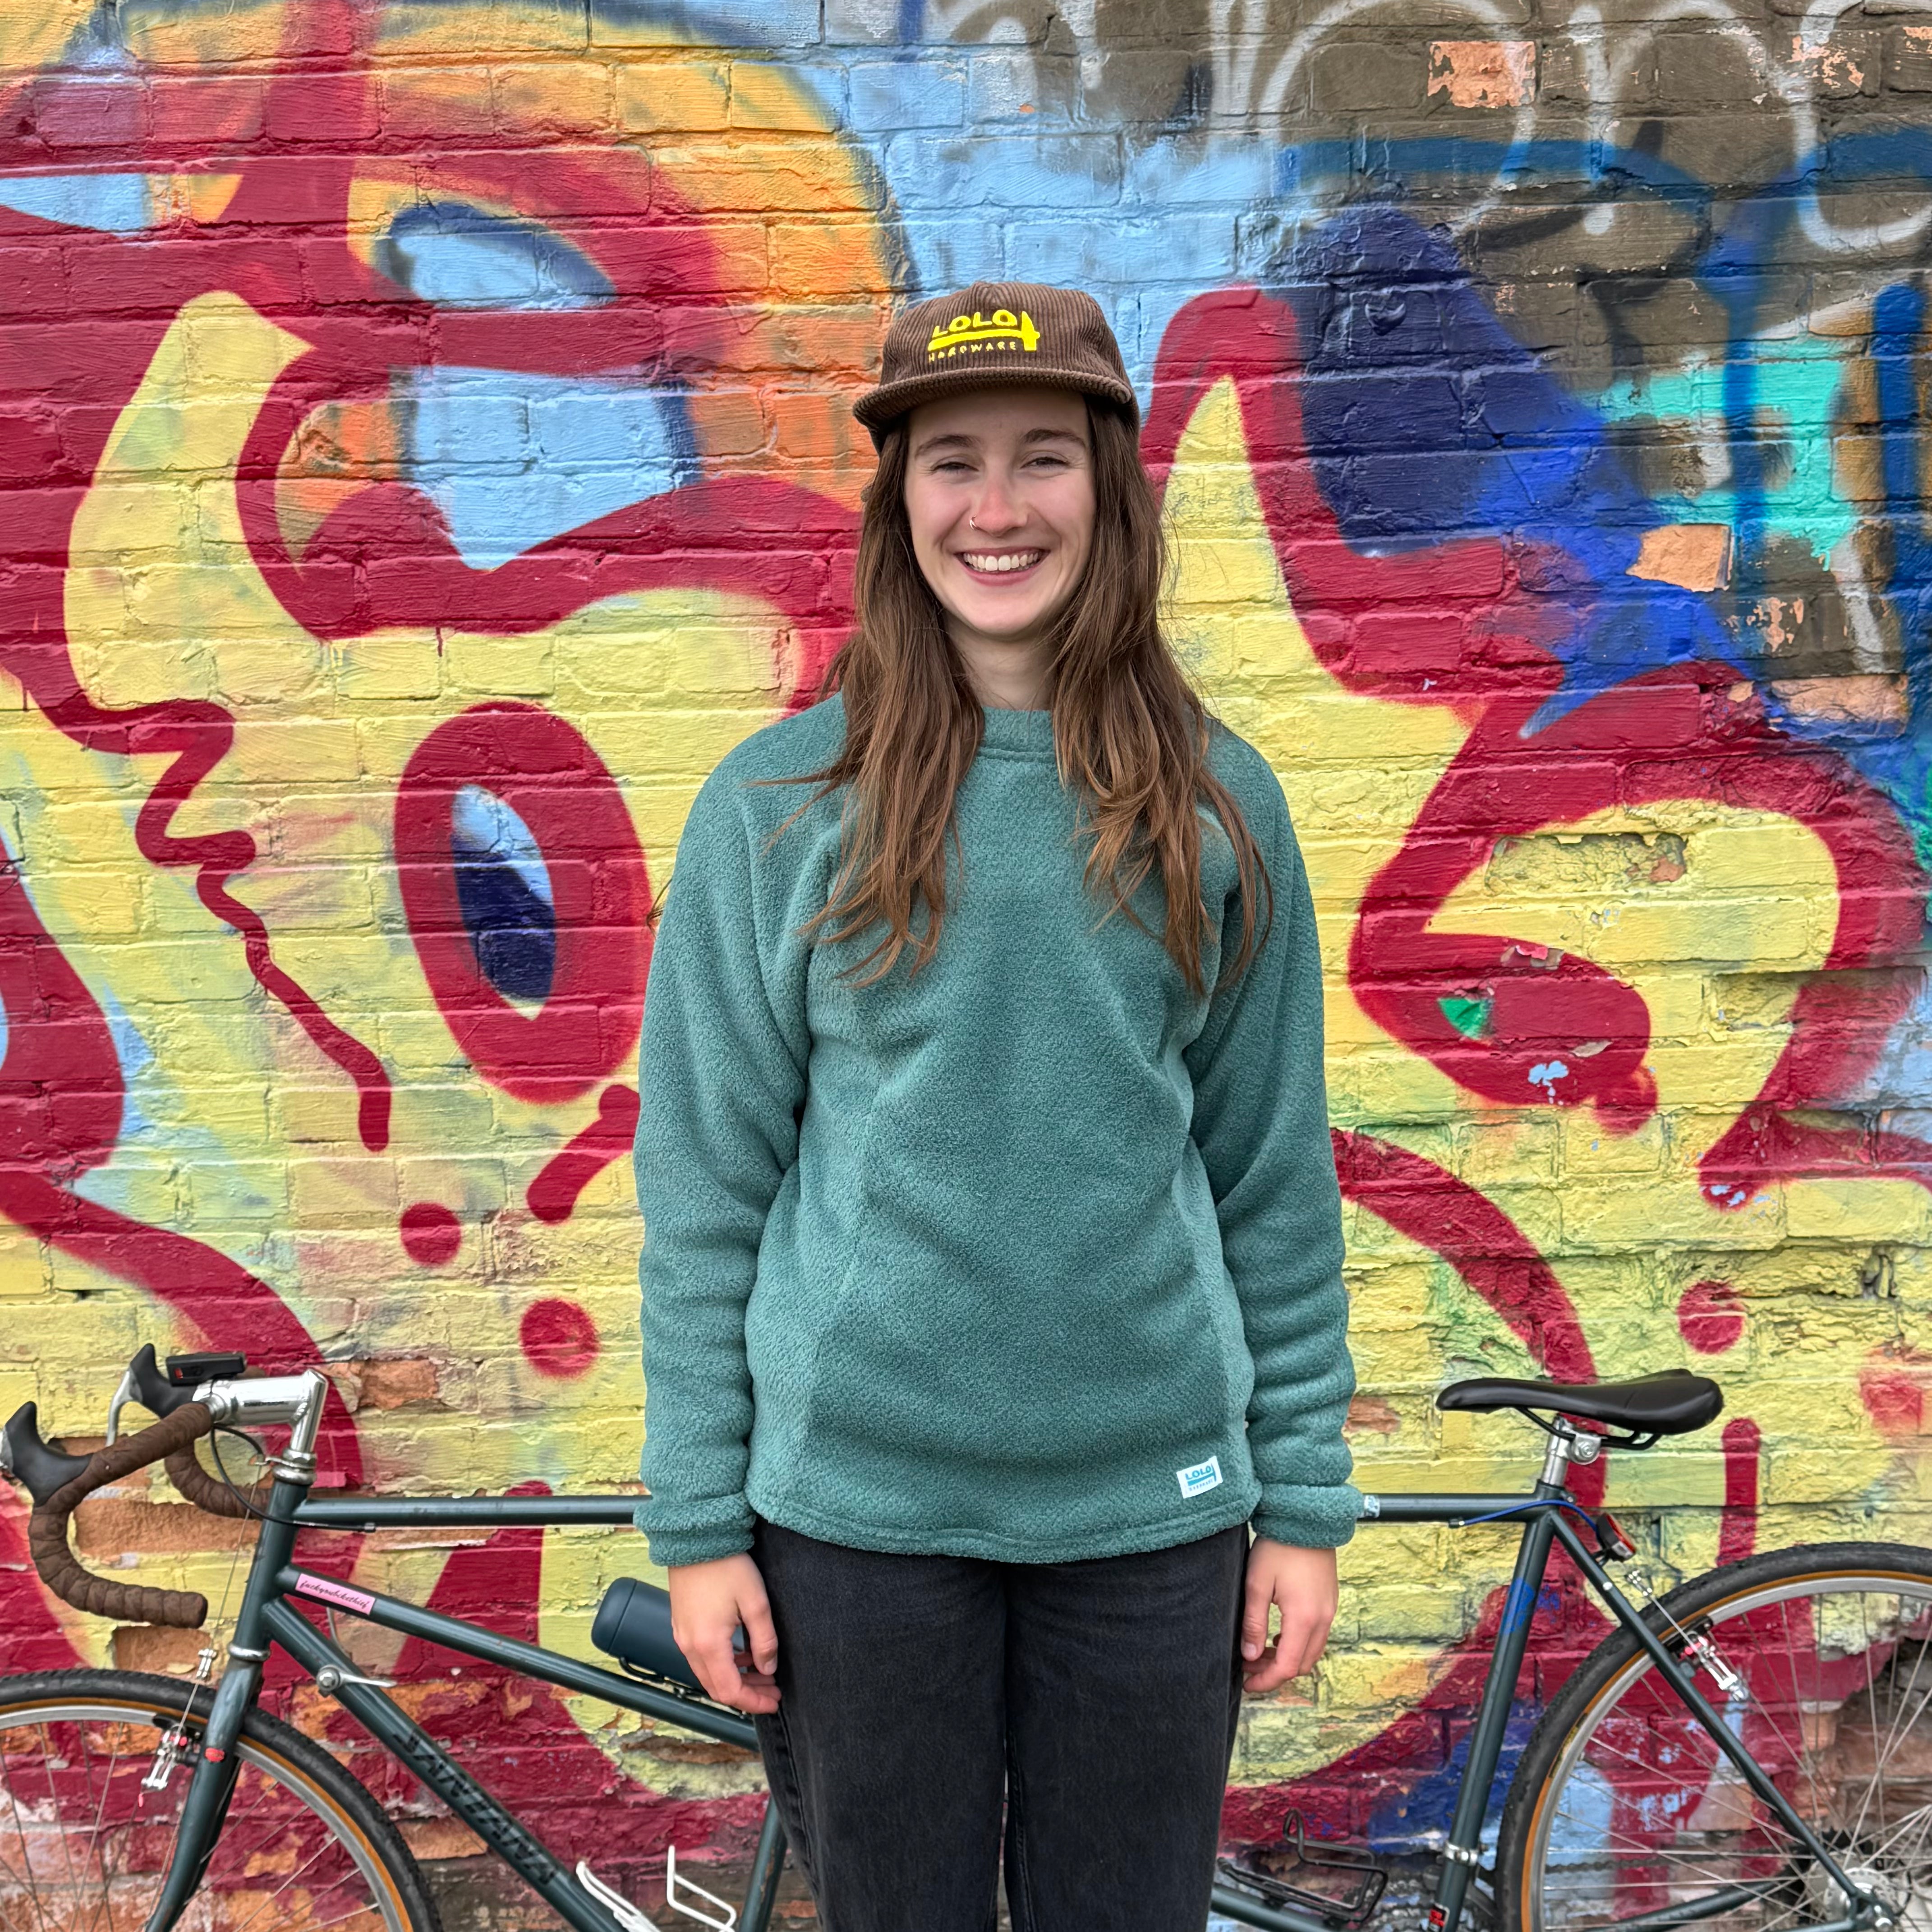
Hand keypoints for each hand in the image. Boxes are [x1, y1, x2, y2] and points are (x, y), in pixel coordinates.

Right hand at [666, 1554, 780, 1713]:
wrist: (696, 1538)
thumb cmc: (726, 1565)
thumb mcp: (755, 1602)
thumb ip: (764, 1640)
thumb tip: (768, 1669)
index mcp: (708, 1645)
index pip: (730, 1691)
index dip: (754, 1702)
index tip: (774, 1702)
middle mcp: (690, 1646)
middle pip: (717, 1687)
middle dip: (747, 1693)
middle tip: (772, 1690)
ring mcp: (683, 1636)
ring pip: (708, 1673)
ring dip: (735, 1678)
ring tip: (762, 1672)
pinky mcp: (681, 1624)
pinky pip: (701, 1657)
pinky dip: (722, 1663)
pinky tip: (742, 1654)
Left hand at [1240, 1540, 1337, 1693]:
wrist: (1305, 1518)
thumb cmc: (1278, 1547)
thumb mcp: (1257, 1584)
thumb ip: (1254, 1624)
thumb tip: (1249, 1657)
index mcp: (1304, 1618)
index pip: (1288, 1667)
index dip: (1267, 1681)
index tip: (1247, 1684)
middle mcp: (1323, 1619)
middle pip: (1303, 1664)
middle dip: (1275, 1671)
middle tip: (1249, 1666)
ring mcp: (1330, 1610)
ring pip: (1312, 1651)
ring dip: (1288, 1657)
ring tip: (1260, 1651)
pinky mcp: (1330, 1600)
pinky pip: (1317, 1635)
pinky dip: (1299, 1643)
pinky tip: (1279, 1635)